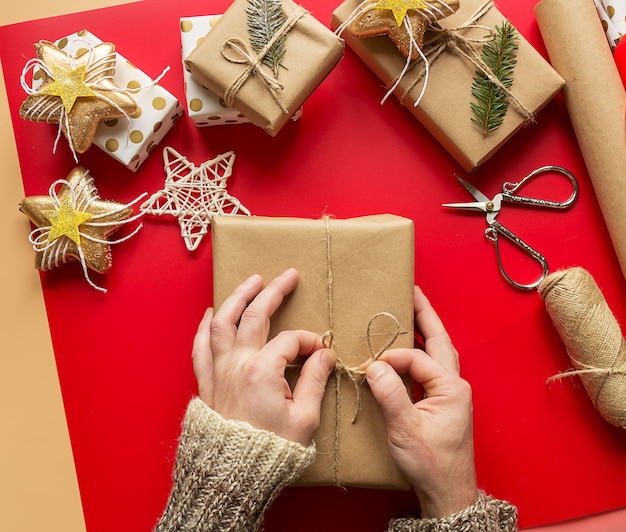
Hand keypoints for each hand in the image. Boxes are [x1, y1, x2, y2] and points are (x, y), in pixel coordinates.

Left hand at [191, 268, 336, 445]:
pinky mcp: (206, 380)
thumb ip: (313, 380)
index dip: (310, 342)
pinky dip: (205, 325)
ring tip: (252, 281)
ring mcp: (218, 369)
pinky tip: (212, 312)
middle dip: (274, 292)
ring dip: (237, 297)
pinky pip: (200, 345)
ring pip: (222, 321)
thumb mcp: (304, 419)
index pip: (292, 341)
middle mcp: (237, 362)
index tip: (321, 351)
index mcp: (263, 370)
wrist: (233, 472)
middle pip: (255, 315)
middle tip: (288, 275)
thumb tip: (323, 356)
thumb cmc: (270, 449)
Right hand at [365, 286, 477, 517]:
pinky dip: (422, 352)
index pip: (417, 360)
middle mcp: (455, 385)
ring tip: (411, 312)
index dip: (391, 359)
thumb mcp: (406, 429)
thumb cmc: (431, 464)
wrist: (447, 491)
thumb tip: (374, 366)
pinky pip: (433, 367)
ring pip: (439, 352)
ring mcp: (451, 392)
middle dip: (426, 316)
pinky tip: (409, 350)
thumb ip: (390, 394)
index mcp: (451, 388)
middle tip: (412, 293)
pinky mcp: (444, 401)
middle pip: (440, 341)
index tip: (368, 366)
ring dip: (426, 331)